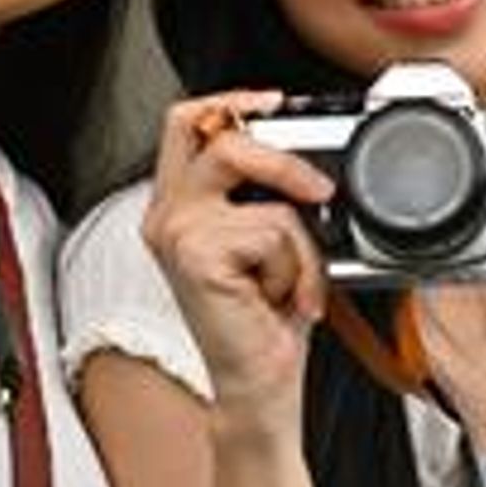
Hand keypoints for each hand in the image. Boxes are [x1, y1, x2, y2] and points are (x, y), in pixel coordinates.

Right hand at [142, 92, 336, 416]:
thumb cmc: (265, 320)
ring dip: (301, 243)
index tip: (275, 104)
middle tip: (317, 191)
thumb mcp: (269, 244)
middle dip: (280, 157)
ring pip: (266, 195)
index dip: (231, 102)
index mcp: (178, 206)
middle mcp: (168, 216)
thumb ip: (266, 195)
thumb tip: (306, 159)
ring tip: (292, 279)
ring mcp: (178, 234)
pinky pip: (275, 230)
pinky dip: (299, 267)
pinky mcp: (198, 255)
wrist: (258, 384)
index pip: (188, 122)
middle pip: (217, 135)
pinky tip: (282, 298)